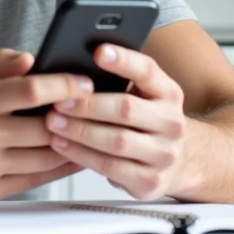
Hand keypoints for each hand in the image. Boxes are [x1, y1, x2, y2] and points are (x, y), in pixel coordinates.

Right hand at [0, 48, 94, 208]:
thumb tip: (30, 58)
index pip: (30, 90)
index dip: (63, 85)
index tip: (84, 82)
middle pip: (44, 125)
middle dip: (75, 116)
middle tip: (96, 107)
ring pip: (45, 155)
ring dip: (73, 143)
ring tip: (91, 130)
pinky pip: (35, 180)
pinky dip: (59, 167)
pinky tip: (73, 155)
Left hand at [45, 44, 188, 200]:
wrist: (180, 161)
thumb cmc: (146, 121)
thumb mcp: (144, 97)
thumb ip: (119, 83)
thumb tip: (74, 69)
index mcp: (169, 93)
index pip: (148, 71)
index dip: (124, 60)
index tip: (98, 52)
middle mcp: (171, 122)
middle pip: (127, 109)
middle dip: (88, 104)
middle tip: (58, 100)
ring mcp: (164, 154)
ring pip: (117, 141)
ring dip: (80, 131)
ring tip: (53, 122)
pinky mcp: (150, 181)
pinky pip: (110, 167)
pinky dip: (82, 155)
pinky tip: (62, 145)